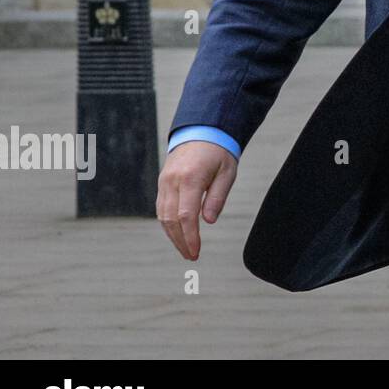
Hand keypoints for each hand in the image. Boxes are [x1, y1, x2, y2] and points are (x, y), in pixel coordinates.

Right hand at [157, 140, 237, 259]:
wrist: (201, 132)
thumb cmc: (219, 153)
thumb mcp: (227, 173)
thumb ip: (217, 197)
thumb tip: (208, 222)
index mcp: (190, 178)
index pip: (186, 216)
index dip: (190, 237)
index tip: (196, 252)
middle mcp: (173, 181)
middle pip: (171, 220)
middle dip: (180, 241)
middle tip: (191, 256)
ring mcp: (164, 181)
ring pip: (163, 215)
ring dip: (172, 235)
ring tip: (185, 249)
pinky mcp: (162, 182)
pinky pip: (161, 207)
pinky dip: (168, 223)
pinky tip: (177, 233)